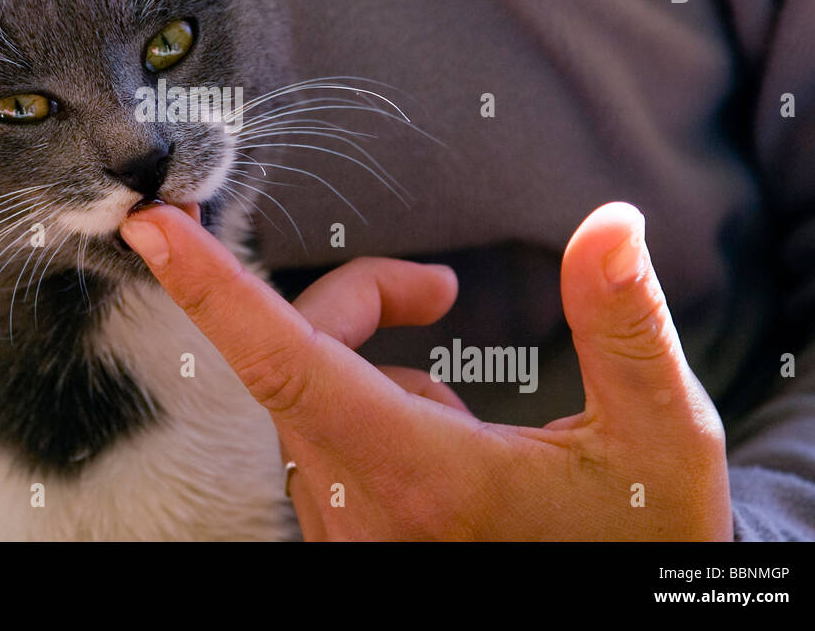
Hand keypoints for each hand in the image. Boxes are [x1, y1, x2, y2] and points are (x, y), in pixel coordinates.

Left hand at [119, 201, 731, 539]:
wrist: (624, 616)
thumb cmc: (639, 543)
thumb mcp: (661, 440)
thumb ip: (626, 327)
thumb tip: (611, 223)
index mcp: (420, 477)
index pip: (286, 364)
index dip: (213, 290)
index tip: (153, 228)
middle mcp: (357, 507)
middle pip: (300, 357)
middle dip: (358, 300)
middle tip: (438, 289)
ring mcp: (342, 528)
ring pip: (307, 396)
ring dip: (368, 358)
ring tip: (463, 400)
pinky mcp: (343, 534)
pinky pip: (319, 439)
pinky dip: (364, 406)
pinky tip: (439, 440)